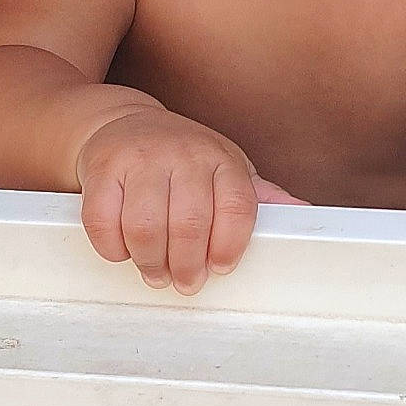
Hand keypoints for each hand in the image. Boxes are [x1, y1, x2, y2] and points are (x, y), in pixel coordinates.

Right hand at [75, 108, 304, 292]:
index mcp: (221, 158)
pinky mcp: (104, 168)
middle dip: (187, 265)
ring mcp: (141, 159)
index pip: (237, 205)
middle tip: (185, 282)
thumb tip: (302, 214)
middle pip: (189, 223)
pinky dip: (113, 247)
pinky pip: (103, 220)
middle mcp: (184, 154)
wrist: (123, 123)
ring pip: (145, 226)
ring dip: (150, 262)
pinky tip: (123, 251)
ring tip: (155, 273)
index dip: (230, 245)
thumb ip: (259, 196)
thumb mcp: (226, 168)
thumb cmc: (184, 158)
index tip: (220, 268)